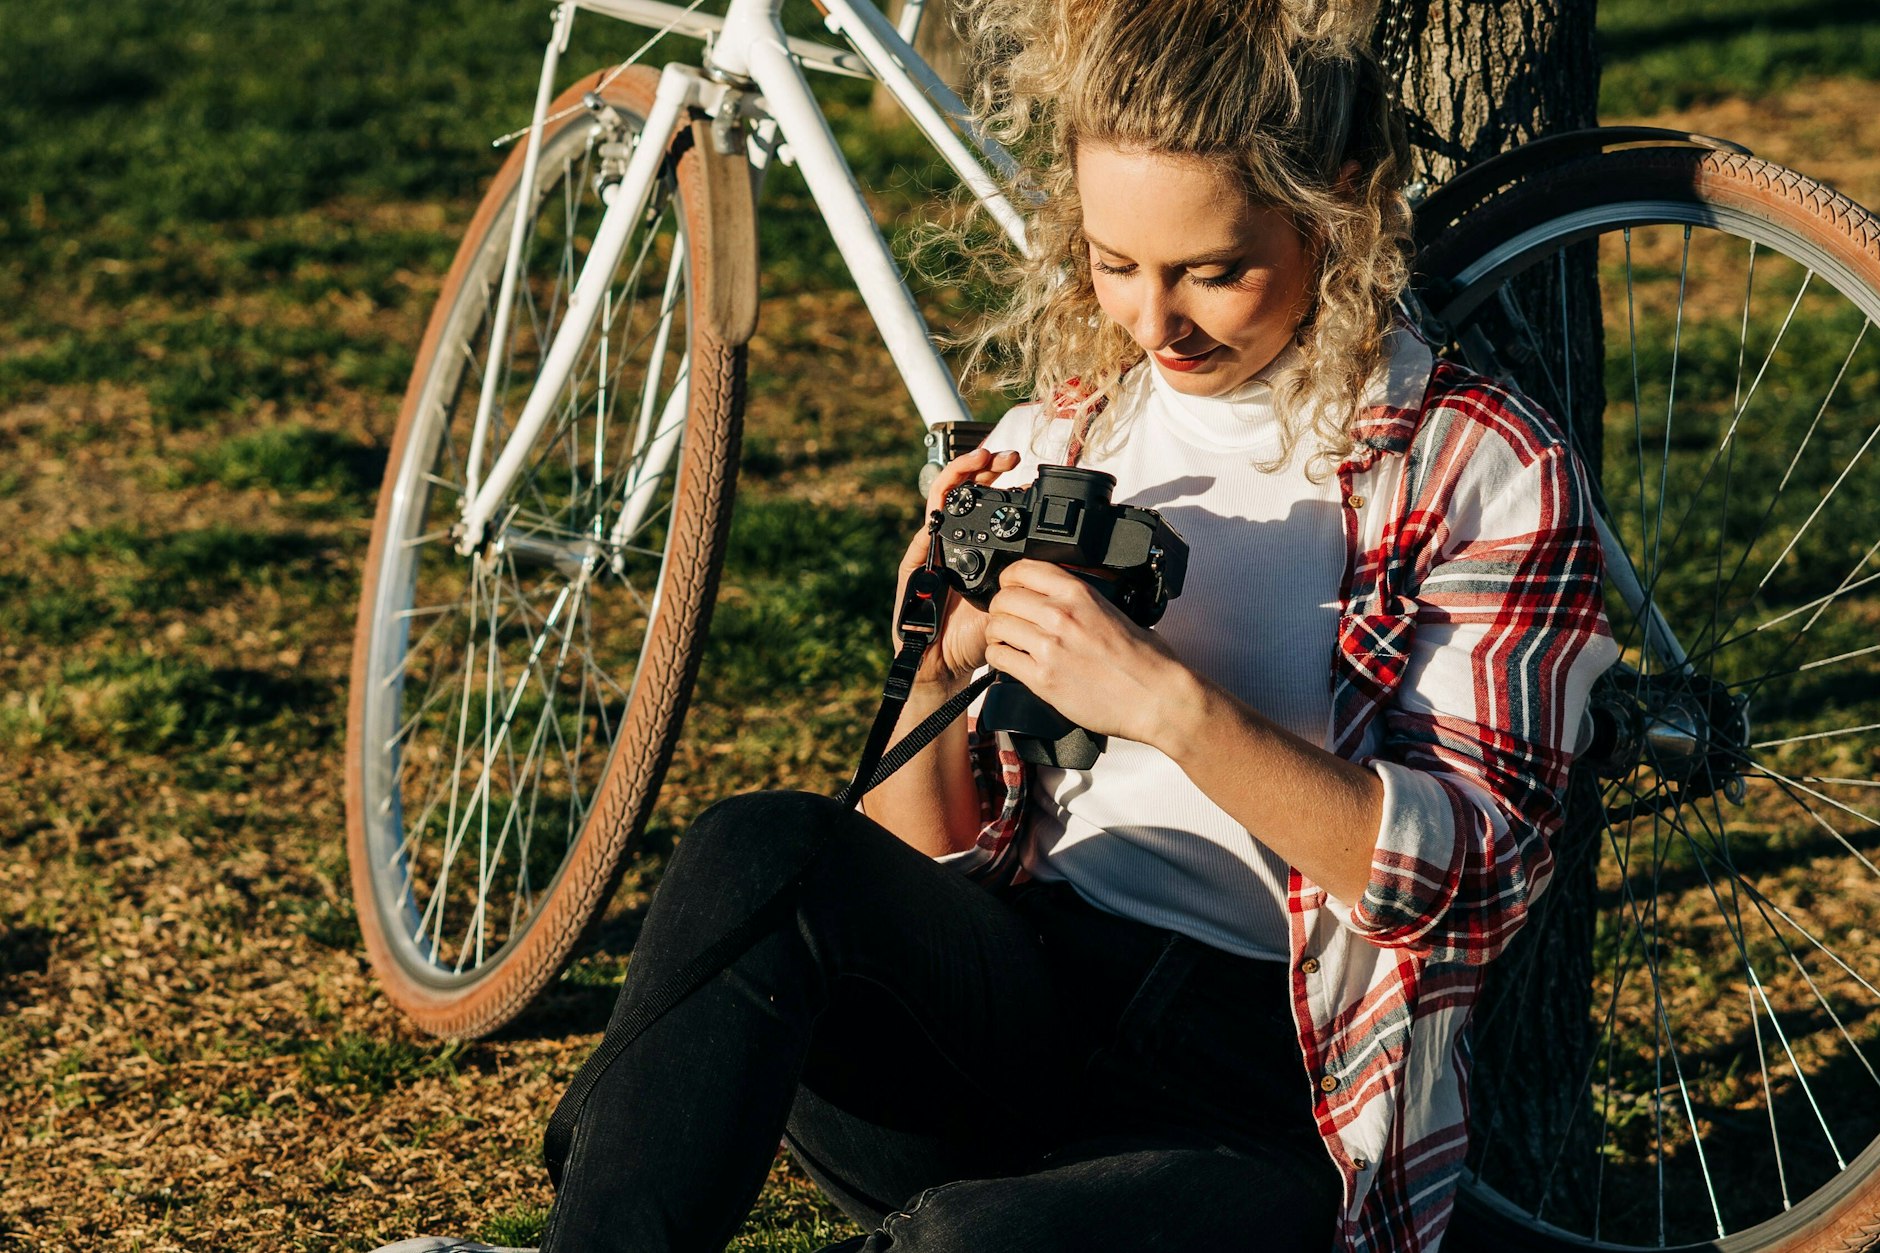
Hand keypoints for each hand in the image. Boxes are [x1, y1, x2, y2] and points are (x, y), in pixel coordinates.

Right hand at [892, 446, 1024, 689]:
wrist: (947, 664)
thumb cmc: (978, 634)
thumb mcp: (1017, 603)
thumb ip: (1038, 582)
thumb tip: (1086, 572)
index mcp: (978, 546)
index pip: (987, 502)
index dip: (1000, 480)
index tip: (1023, 468)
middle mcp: (953, 542)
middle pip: (963, 493)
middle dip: (982, 467)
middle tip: (1004, 457)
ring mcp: (930, 553)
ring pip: (939, 505)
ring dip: (956, 479)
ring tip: (975, 463)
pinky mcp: (912, 571)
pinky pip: (918, 545)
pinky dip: (929, 529)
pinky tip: (939, 517)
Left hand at [982, 559, 1195, 747]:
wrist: (1157, 698)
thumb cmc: (1146, 660)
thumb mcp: (1115, 610)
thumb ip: (1082, 600)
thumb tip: (1061, 596)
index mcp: (1079, 594)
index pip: (1022, 569)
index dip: (1010, 579)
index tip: (1011, 587)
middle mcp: (1060, 615)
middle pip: (1003, 598)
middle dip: (1001, 607)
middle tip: (1009, 618)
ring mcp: (1048, 648)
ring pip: (995, 626)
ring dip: (998, 633)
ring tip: (1009, 641)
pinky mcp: (1042, 679)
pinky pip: (999, 658)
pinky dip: (999, 658)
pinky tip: (1012, 661)